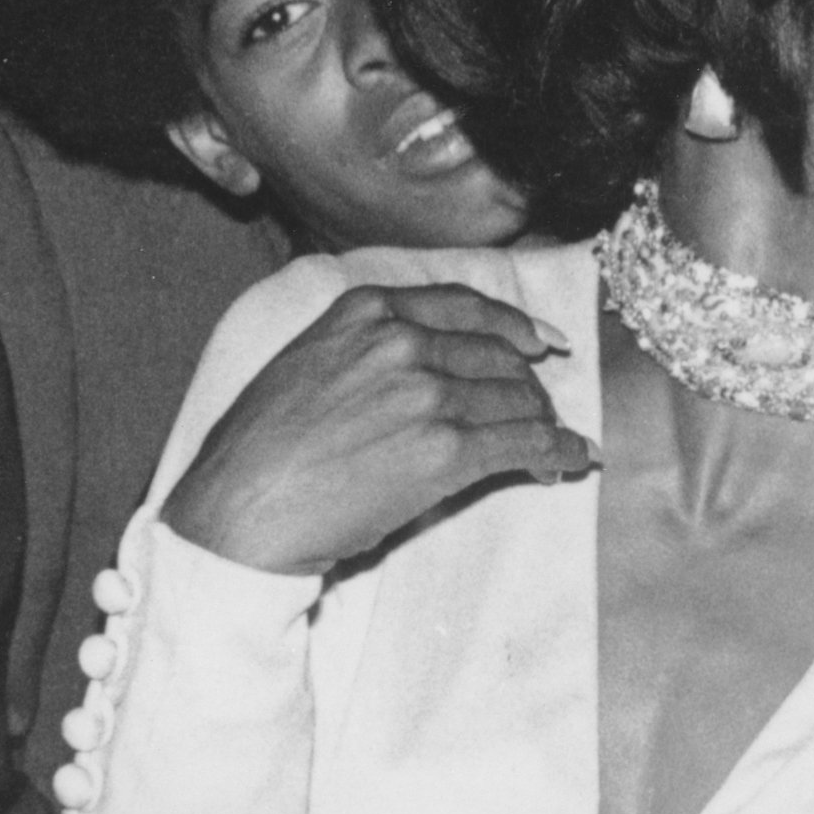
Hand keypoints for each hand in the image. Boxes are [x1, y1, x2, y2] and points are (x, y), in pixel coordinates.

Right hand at [164, 284, 594, 575]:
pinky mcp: (447, 449)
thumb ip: (362, 349)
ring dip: (544, 427)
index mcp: (367, 311)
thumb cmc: (257, 450)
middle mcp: (404, 341)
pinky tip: (573, 462)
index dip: (514, 325)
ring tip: (551, 450)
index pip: (463, 306)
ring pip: (518, 400)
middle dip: (528, 389)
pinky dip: (560, 453)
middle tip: (539, 416)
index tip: (542, 344)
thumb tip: (414, 368)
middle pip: (500, 356)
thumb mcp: (304, 363)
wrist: (240, 507)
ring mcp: (428, 393)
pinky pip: (526, 443)